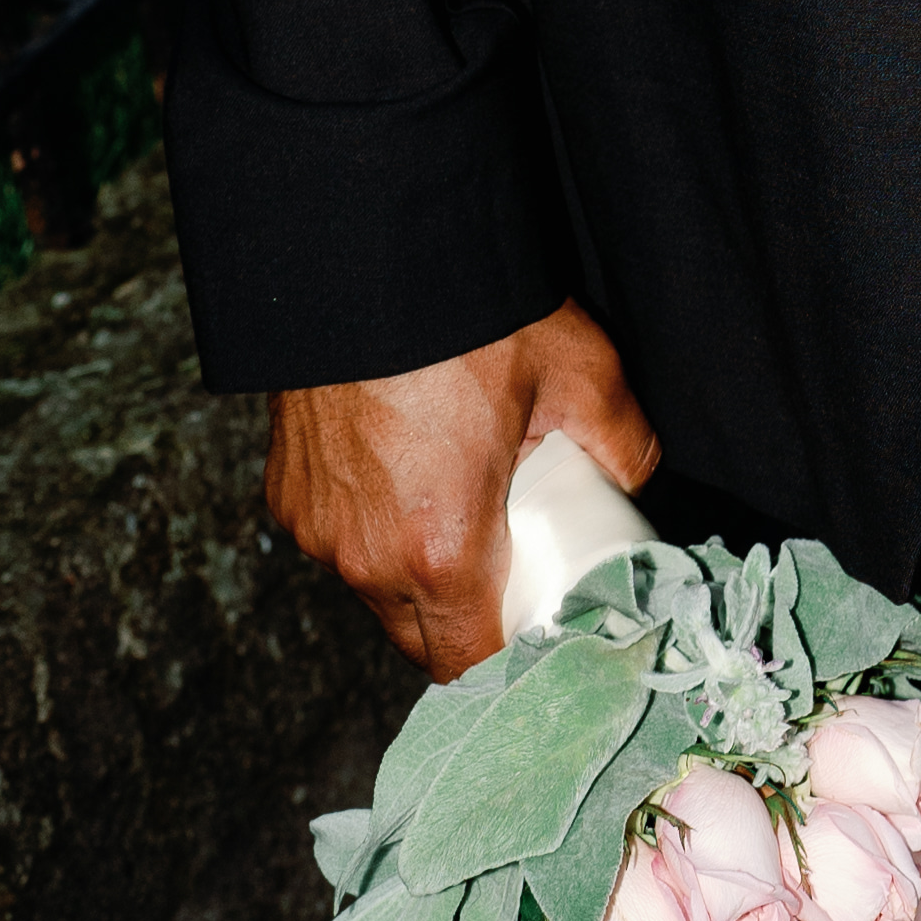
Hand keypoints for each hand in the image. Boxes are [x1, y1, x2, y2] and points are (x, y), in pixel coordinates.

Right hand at [264, 298, 657, 682]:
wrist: (360, 255)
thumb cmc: (468, 316)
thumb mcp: (579, 372)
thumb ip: (623, 442)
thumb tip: (634, 483)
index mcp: (442, 551)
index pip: (471, 665)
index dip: (509, 660)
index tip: (538, 630)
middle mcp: (367, 560)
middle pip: (423, 638)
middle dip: (469, 621)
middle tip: (511, 567)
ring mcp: (318, 531)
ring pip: (376, 590)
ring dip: (416, 573)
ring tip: (457, 506)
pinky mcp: (285, 496)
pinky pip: (338, 540)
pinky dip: (371, 527)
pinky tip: (403, 473)